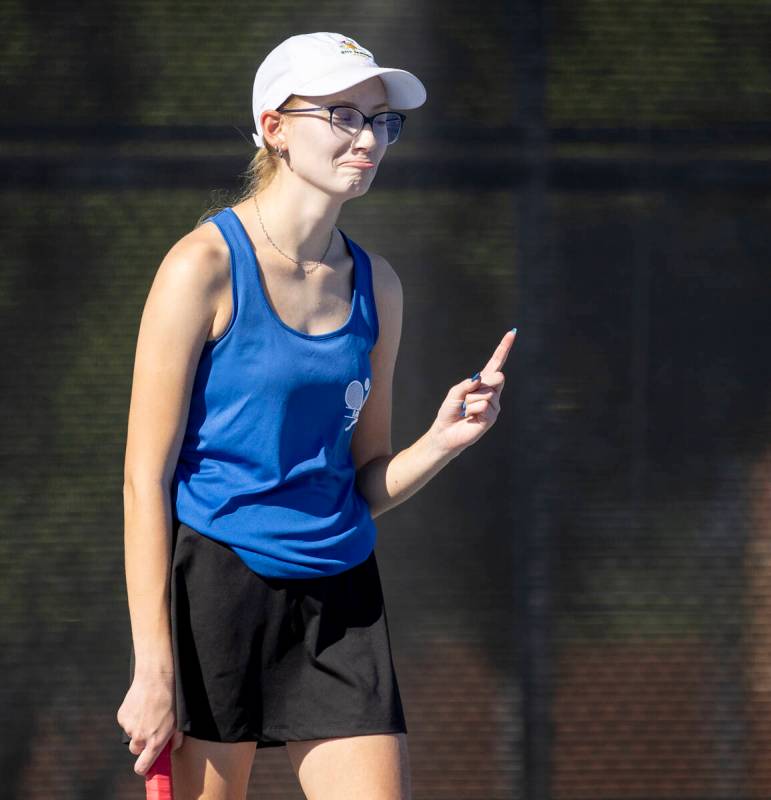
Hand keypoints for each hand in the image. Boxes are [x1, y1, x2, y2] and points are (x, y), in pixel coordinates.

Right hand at [117, 672, 184, 775]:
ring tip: (148, 711)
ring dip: (138, 727)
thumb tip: (170, 749)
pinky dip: (132, 717)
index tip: (146, 764)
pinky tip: (141, 705)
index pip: (142, 767)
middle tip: (151, 729)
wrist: (155, 679)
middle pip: (136, 750)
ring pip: (132, 734)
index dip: (144, 767)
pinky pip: (126, 722)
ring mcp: (129, 727)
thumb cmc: (170, 700)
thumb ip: (175, 740)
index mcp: (155, 742)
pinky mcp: (122, 717)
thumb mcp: (178, 722)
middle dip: (142, 744)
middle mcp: (140, 738)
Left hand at [429, 328, 516, 456]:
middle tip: (469, 397)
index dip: (504, 348)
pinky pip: (484, 405)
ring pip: (487, 393)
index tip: (512, 332)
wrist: (446, 432)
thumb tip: (479, 378)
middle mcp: (492, 392)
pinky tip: (471, 417)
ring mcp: (494, 405)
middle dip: (484, 383)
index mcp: (483, 382)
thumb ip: (467, 383)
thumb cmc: (450, 411)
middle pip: (499, 376)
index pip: (496, 362)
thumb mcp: (455, 392)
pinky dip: (472, 410)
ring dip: (471, 400)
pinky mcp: (492, 417)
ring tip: (466, 410)